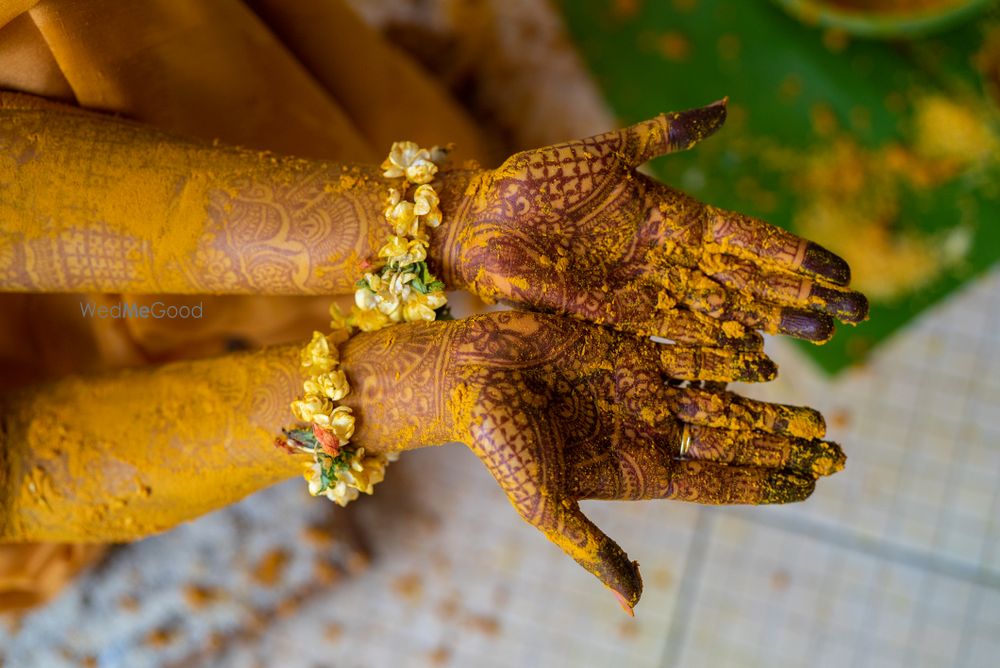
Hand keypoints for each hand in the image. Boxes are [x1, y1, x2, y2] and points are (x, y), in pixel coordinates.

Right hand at [340, 311, 843, 610]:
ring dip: (767, 406)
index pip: (715, 482)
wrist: (466, 374)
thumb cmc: (499, 439)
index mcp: (633, 470)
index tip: (814, 486)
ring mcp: (639, 387)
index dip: (766, 484)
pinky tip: (765, 358)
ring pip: (719, 396)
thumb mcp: (543, 503)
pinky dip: (728, 354)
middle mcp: (644, 429)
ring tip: (814, 414)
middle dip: (782, 446)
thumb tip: (633, 605)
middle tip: (835, 452)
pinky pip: (689, 349)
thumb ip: (590, 547)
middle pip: (729, 440)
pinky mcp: (627, 347)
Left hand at [434, 101, 867, 344]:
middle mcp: (668, 261)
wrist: (481, 223)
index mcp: (673, 218)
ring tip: (821, 334)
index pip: (748, 239)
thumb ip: (665, 136)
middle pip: (748, 280)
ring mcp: (646, 294)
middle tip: (856, 313)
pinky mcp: (617, 322)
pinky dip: (713, 347)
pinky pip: (673, 336)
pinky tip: (755, 358)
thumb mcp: (605, 154)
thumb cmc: (536, 183)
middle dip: (801, 295)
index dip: (793, 254)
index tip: (842, 267)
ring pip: (722, 311)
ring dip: (772, 323)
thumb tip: (726, 109)